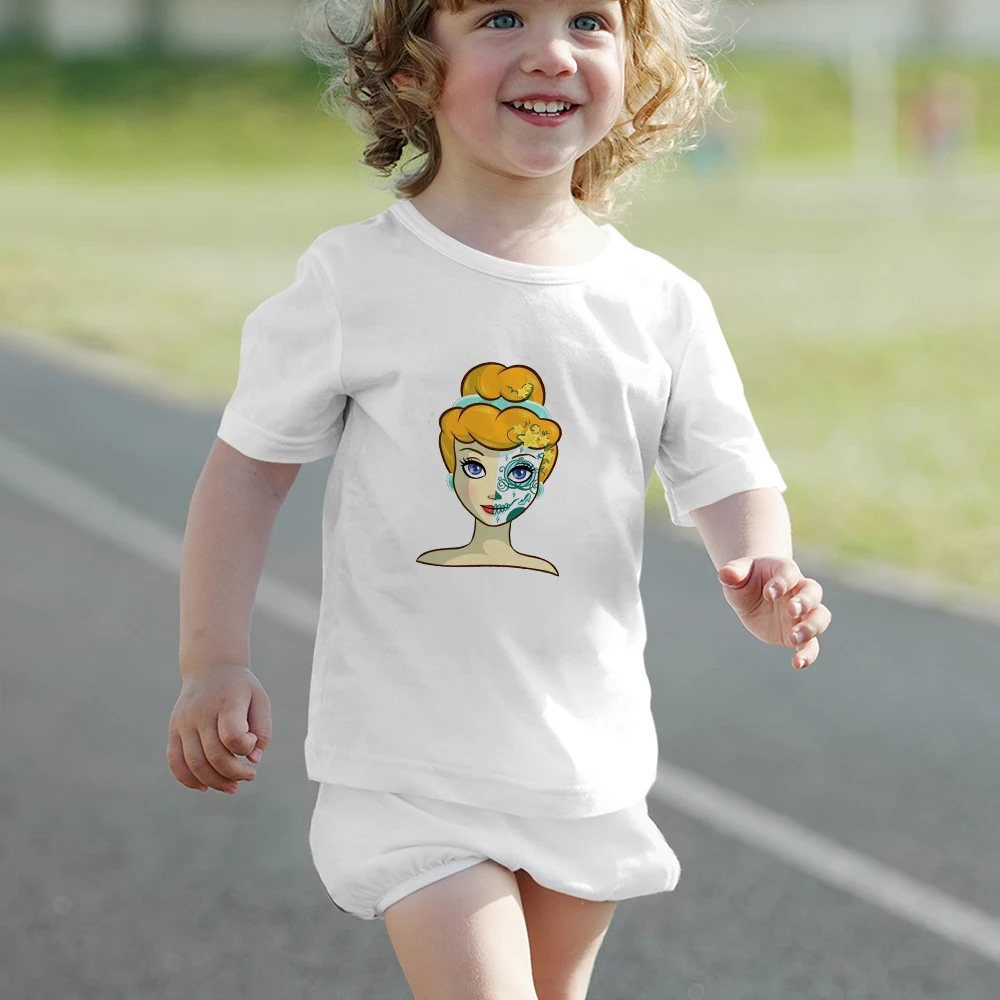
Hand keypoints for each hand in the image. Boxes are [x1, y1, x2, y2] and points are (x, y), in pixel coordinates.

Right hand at [166, 664, 271, 793]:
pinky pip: (175, 761)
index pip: (232, 736)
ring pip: (194, 763)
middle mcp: (201, 713)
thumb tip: (253, 760)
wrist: (210, 668)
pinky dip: (188, 779)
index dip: (245, 748)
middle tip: (249, 776)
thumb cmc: (240, 689)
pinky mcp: (173, 730)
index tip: (253, 744)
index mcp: (226, 702)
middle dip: (234, 773)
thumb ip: (263, 730)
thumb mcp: (260, 700)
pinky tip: (205, 787)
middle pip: (214, 755)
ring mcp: (183, 722)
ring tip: (232, 787)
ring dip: (215, 782)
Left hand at [717, 556, 831, 669]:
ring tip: (794, 638)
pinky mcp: (800, 634)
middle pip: (813, 592)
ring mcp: (803, 613)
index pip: (789, 574)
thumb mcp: (736, 575)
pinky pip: (812, 645)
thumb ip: (732, 573)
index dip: (782, 582)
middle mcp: (799, 590)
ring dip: (812, 627)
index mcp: (785, 571)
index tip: (769, 594)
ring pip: (820, 617)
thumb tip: (725, 573)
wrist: (752, 596)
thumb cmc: (746, 581)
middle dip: (805, 602)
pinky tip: (797, 663)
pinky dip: (808, 654)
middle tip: (791, 610)